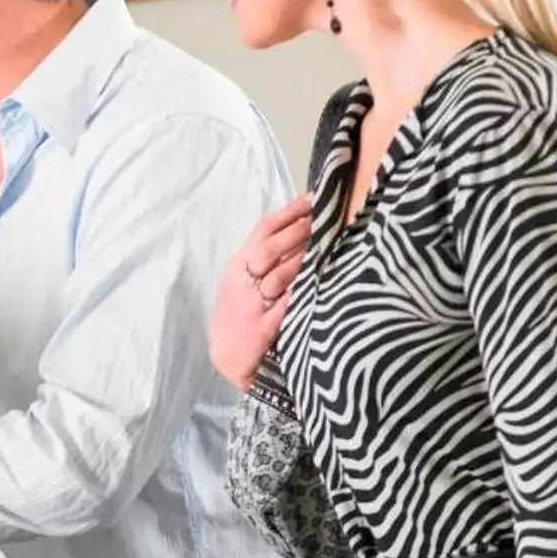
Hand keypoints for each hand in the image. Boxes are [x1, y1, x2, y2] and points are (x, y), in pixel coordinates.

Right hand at [210, 197, 311, 390]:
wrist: (227, 358)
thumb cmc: (238, 316)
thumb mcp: (240, 284)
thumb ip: (261, 261)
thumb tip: (297, 231)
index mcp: (237, 267)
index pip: (263, 230)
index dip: (289, 212)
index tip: (313, 199)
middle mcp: (242, 283)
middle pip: (272, 247)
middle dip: (301, 230)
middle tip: (326, 218)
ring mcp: (253, 305)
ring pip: (282, 273)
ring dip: (306, 257)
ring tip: (329, 243)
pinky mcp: (264, 328)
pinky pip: (288, 303)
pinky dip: (304, 289)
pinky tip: (321, 278)